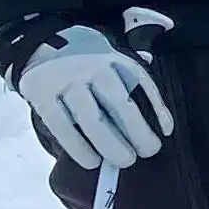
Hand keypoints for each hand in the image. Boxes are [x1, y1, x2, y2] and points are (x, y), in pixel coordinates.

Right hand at [10, 21, 172, 172]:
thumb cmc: (89, 68)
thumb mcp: (113, 65)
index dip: (156, 108)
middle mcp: (92, 71)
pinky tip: (91, 161)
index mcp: (114, 61)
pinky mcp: (43, 97)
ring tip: (123, 161)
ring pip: (91, 119)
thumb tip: (162, 123)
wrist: (43, 47)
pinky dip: (78, 147)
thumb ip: (135, 84)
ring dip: (110, 144)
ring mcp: (67, 83)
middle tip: (146, 152)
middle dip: (136, 132)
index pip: (141, 82)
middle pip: (118, 104)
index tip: (165, 132)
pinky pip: (61, 126)